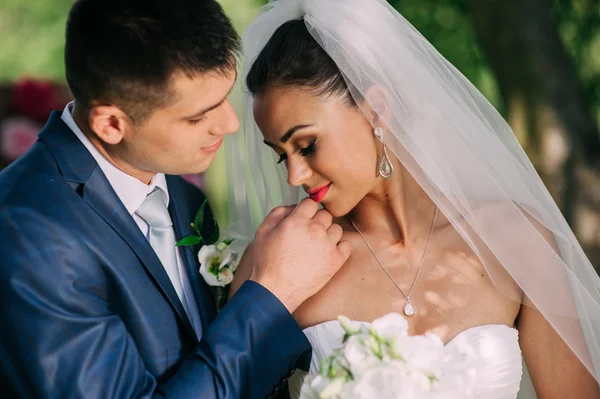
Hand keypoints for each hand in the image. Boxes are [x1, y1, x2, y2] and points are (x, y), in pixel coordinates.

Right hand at [250, 198, 351, 312]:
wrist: (276, 290)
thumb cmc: (267, 262)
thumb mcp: (263, 232)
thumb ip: (278, 213)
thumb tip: (293, 207)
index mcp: (297, 221)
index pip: (311, 202)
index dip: (306, 209)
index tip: (304, 217)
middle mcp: (315, 230)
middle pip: (325, 214)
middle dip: (317, 221)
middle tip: (308, 233)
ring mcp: (328, 245)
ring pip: (337, 229)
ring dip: (328, 234)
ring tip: (317, 245)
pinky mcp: (336, 260)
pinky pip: (346, 245)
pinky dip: (340, 247)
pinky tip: (328, 253)